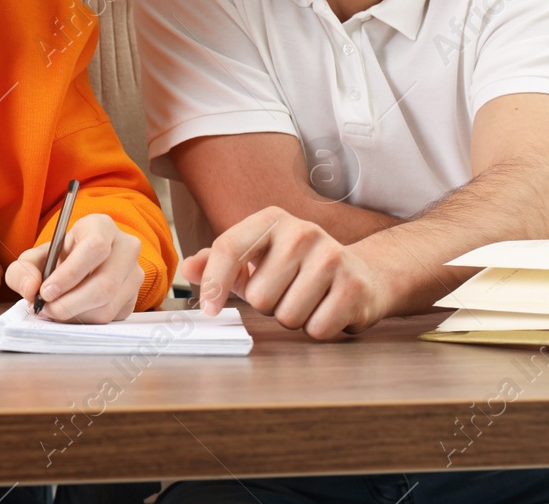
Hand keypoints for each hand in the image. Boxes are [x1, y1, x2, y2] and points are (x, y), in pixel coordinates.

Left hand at [5, 213, 142, 323]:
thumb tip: (31, 290)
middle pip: (105, 284)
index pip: (95, 248)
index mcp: (102, 226)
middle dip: (70, 303)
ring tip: (55, 310)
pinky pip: (111, 318)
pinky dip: (86, 321)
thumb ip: (23, 271)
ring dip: (75, 315)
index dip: (70, 274)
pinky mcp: (133, 297)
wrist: (80, 265)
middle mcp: (125, 247)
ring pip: (108, 305)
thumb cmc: (58, 258)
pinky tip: (72, 312)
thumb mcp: (35, 258)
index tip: (46, 291)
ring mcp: (134, 274)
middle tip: (47, 308)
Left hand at [183, 206, 392, 340]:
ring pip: (287, 316)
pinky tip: (328, 309)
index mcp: (272, 220)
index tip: (209, 309)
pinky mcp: (354, 286)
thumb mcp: (255, 259)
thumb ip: (217, 263)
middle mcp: (303, 231)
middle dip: (268, 306)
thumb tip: (186, 269)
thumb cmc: (298, 269)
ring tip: (308, 299)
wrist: (362, 274)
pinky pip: (316, 329)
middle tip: (286, 292)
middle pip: (259, 296)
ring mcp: (332, 256)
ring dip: (293, 319)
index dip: (214, 282)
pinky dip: (318, 329)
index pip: (229, 247)